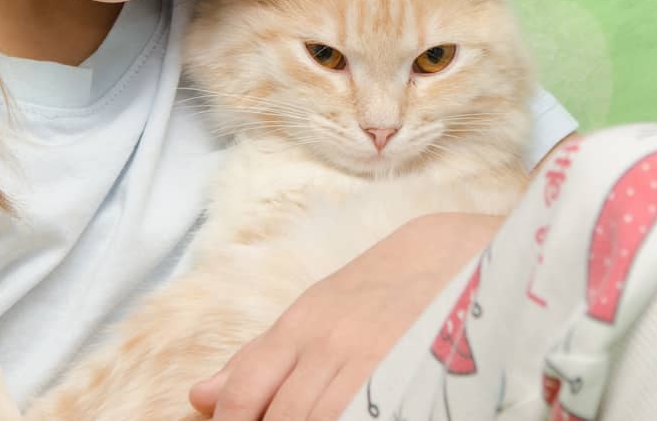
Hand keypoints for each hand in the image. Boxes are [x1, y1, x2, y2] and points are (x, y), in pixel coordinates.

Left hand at [187, 212, 501, 419]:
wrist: (457, 253)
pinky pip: (370, 415)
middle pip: (285, 416)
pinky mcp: (414, 376)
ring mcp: (376, 361)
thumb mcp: (315, 311)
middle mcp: (333, 342)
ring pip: (323, 419)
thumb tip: (199, 396)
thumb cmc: (380, 286)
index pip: (247, 390)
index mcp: (302, 324)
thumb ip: (259, 357)